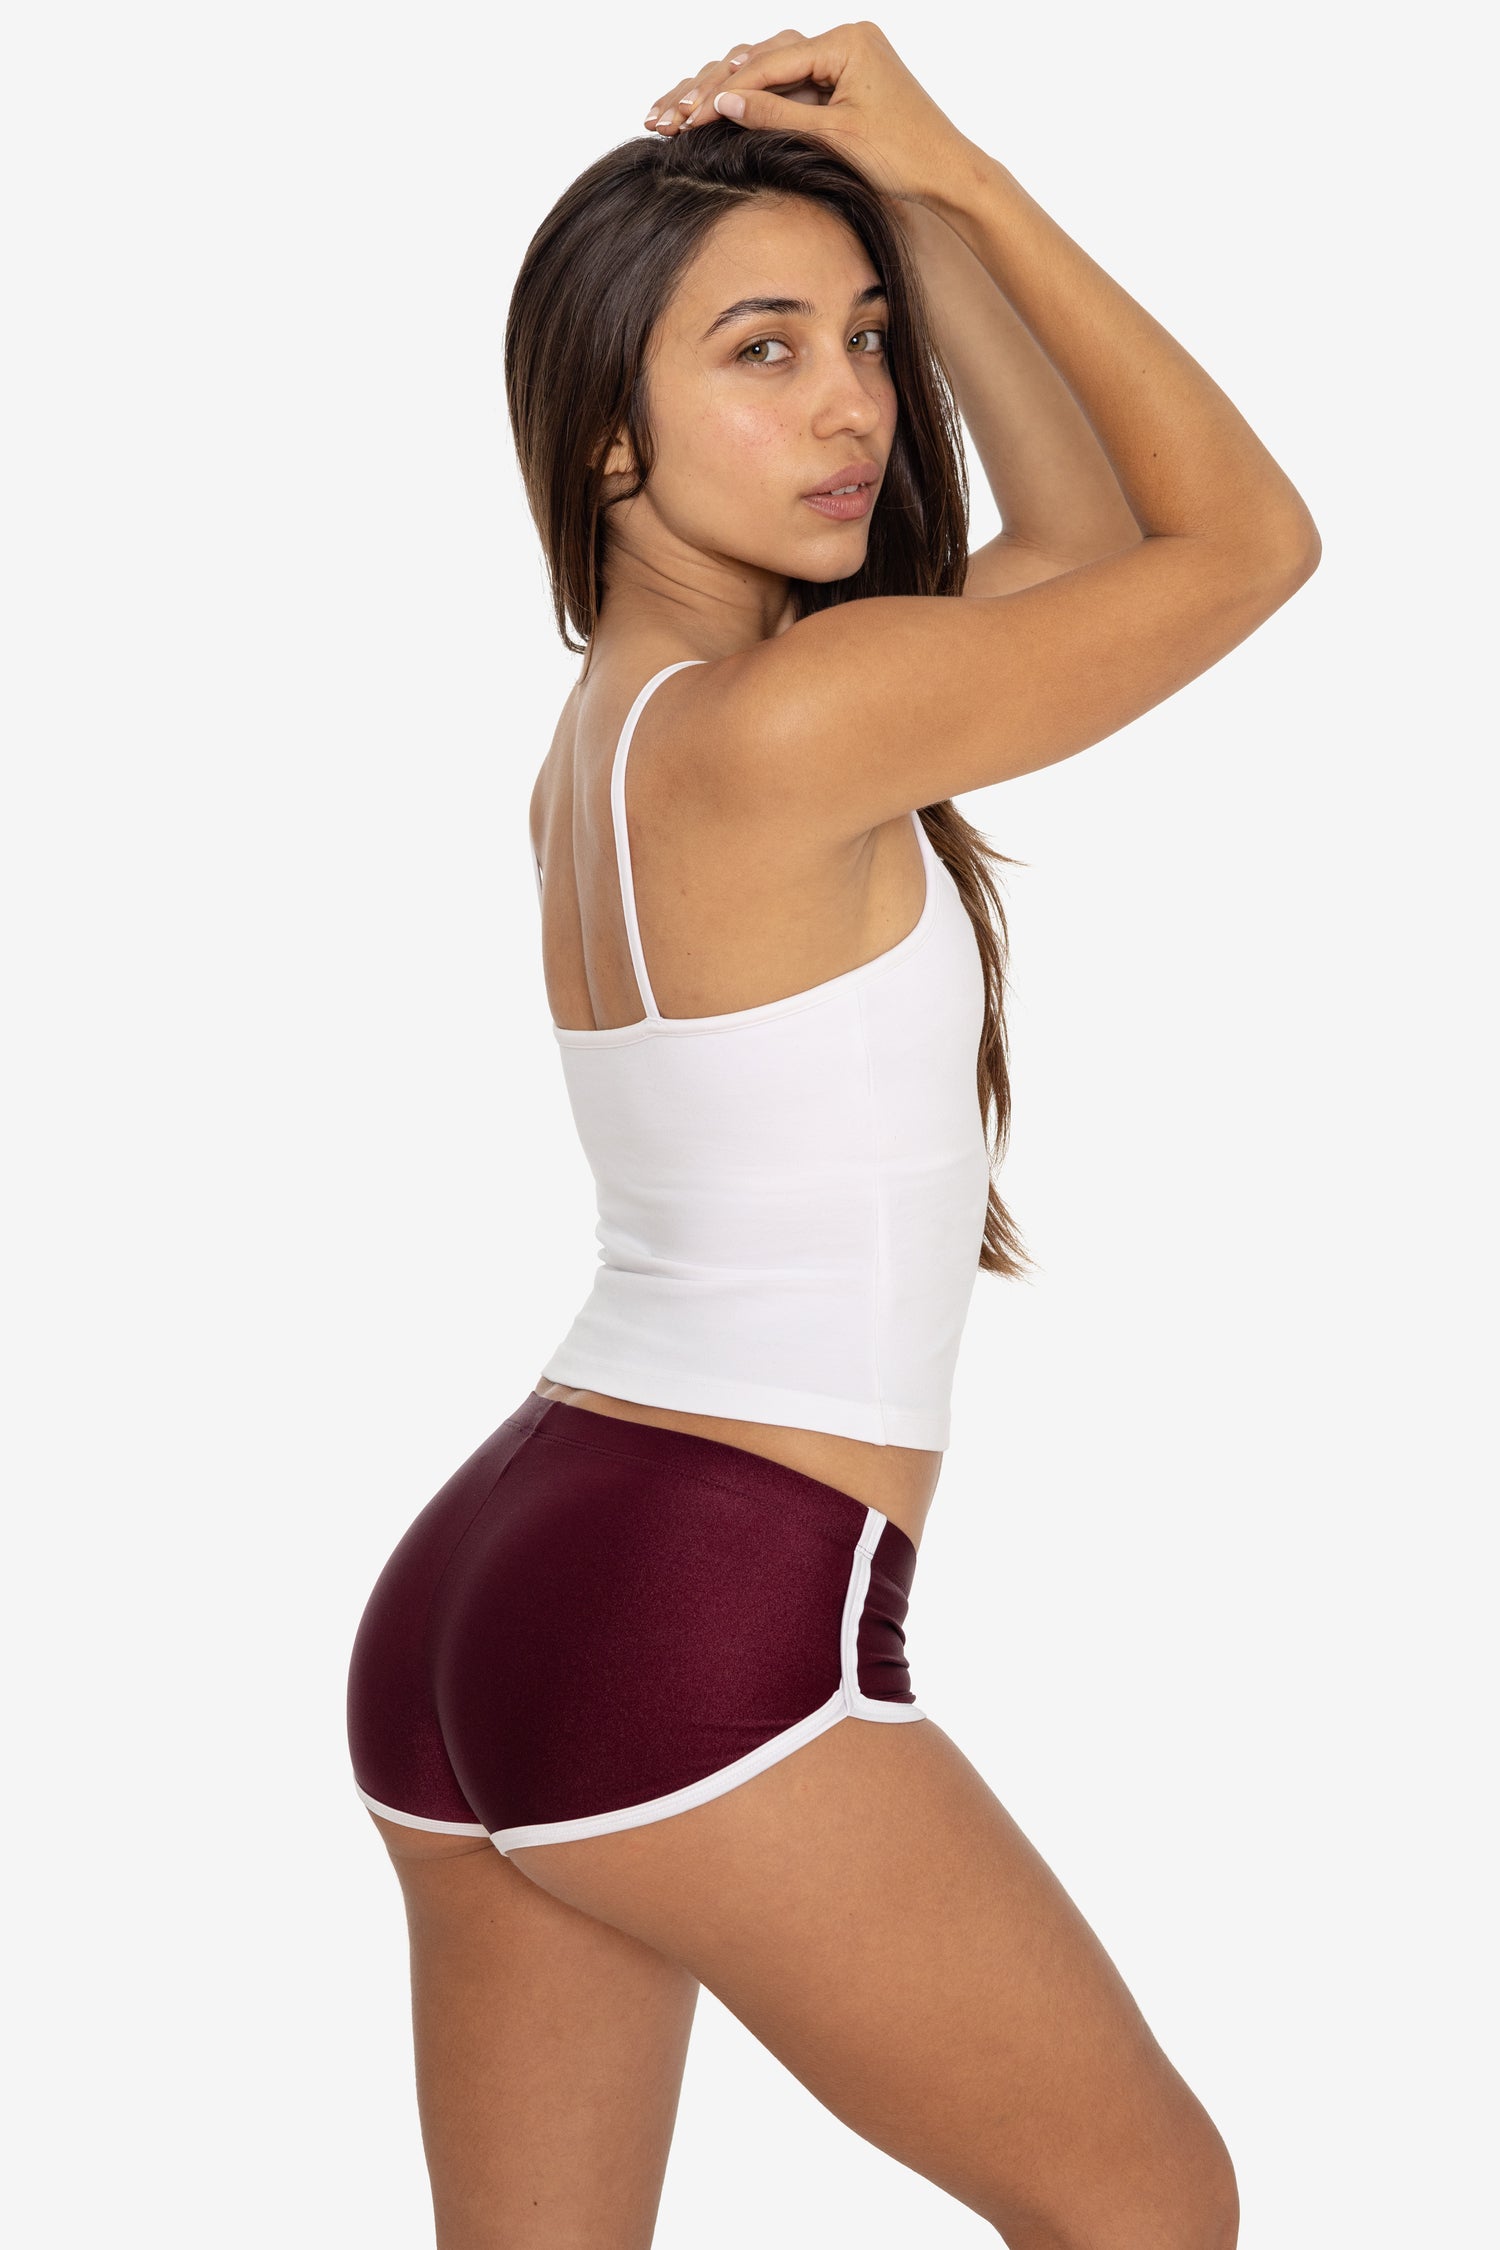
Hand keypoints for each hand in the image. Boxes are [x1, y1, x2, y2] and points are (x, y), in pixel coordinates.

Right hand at [645, 23, 972, 206]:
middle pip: (763, 58)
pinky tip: (717, 113)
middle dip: (712, 88)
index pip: (769, 63)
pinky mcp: (842, 81)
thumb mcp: (833, 137)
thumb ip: (776, 115)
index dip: (723, 91)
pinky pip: (789, 85)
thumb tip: (723, 101)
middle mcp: (844, 39)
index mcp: (846, 41)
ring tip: (679, 114)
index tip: (685, 116)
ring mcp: (843, 58)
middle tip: (667, 113)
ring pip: (770, 70)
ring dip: (726, 93)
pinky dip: (755, 102)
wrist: (949, 173)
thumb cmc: (904, 155)